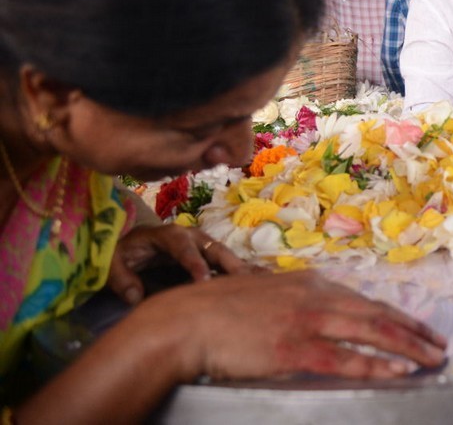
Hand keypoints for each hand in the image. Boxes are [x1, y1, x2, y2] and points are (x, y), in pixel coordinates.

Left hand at [109, 225, 251, 304]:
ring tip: (262, 282)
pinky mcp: (208, 257)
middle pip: (213, 248)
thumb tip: (135, 296)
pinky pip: (227, 264)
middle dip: (228, 263)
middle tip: (243, 281)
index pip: (182, 247)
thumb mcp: (112, 263)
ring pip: (225, 256)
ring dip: (242, 269)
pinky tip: (262, 281)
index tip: (204, 281)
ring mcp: (203, 246)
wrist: (130, 249)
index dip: (194, 262)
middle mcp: (190, 236)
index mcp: (167, 234)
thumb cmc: (122, 254)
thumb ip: (120, 278)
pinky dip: (243, 272)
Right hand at [149, 271, 447, 380]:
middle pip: (378, 314)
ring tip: (432, 358)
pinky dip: (375, 363)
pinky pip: (344, 358)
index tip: (421, 327)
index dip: (398, 315)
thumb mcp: (269, 293)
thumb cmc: (220, 311)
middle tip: (440, 344)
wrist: (184, 321)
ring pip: (371, 332)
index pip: (367, 301)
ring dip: (407, 347)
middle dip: (414, 330)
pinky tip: (398, 370)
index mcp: (312, 284)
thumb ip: (299, 300)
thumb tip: (322, 310)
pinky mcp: (293, 349)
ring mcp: (306, 322)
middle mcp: (316, 297)